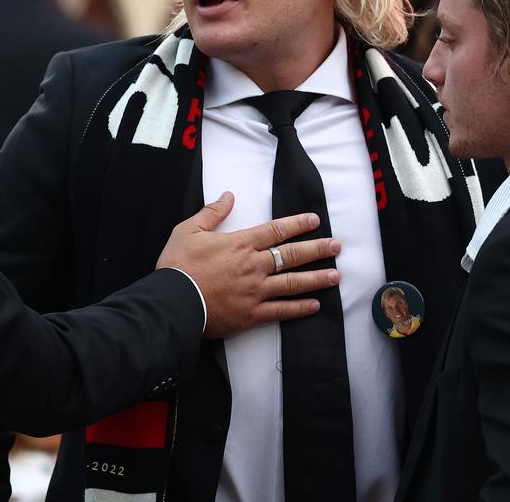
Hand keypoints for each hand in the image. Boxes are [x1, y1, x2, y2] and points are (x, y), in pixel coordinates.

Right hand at [156, 191, 340, 338]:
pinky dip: (300, 308)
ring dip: (316, 278)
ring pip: (293, 282)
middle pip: (292, 254)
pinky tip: (315, 305)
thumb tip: (229, 195)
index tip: (315, 220)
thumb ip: (212, 212)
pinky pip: (281, 310)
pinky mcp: (252, 314)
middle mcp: (254, 266)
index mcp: (240, 244)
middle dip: (317, 249)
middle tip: (337, 246)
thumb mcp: (188, 230)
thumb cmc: (178, 265)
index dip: (298, 224)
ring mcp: (255, 291)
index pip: (276, 230)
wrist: (172, 302)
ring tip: (336, 275)